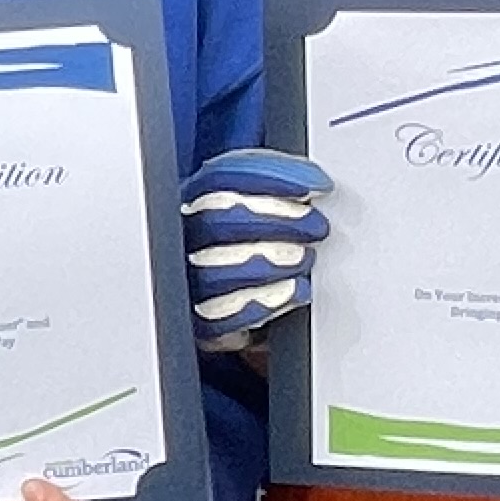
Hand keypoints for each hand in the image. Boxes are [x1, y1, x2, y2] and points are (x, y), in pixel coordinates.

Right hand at [183, 147, 332, 352]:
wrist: (237, 304)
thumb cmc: (252, 248)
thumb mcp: (261, 209)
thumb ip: (278, 190)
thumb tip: (315, 182)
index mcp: (194, 200)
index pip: (220, 178)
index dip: (270, 177)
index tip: (313, 185)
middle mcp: (183, 238)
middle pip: (216, 220)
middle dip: (275, 218)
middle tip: (316, 225)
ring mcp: (187, 281)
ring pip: (215, 270)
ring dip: (269, 261)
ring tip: (305, 258)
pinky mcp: (200, 323)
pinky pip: (221, 317)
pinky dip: (262, 302)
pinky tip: (293, 290)